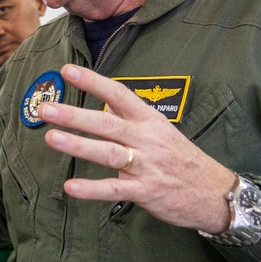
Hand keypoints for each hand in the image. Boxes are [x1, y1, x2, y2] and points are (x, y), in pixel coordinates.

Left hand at [38, 64, 234, 233]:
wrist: (214, 191)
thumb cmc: (181, 158)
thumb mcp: (160, 130)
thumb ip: (130, 119)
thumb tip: (101, 105)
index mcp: (148, 120)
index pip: (118, 94)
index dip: (93, 81)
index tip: (67, 70)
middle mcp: (146, 139)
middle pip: (106, 123)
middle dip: (73, 115)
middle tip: (45, 108)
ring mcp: (146, 165)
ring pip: (107, 153)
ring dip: (78, 145)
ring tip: (50, 137)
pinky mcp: (145, 191)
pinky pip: (114, 189)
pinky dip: (92, 189)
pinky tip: (70, 187)